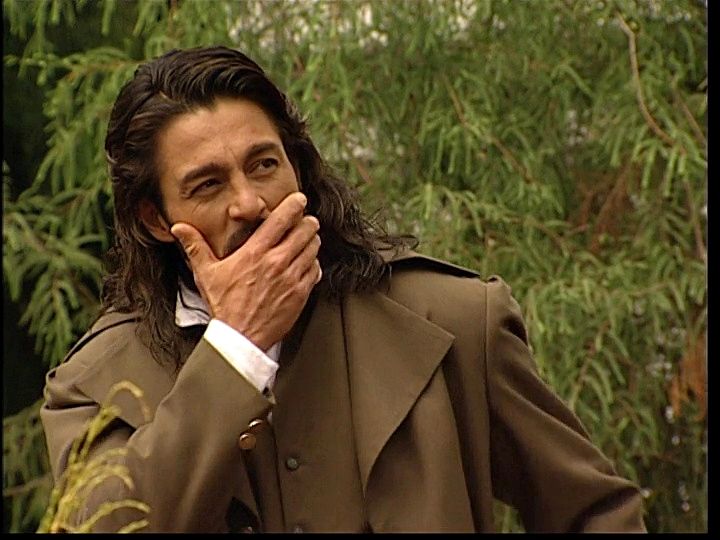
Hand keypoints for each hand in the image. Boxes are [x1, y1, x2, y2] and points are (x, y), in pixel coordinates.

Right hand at [171, 192, 321, 350]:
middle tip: (305, 221)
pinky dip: (314, 263)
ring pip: (313, 248)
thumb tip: (179, 227)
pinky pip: (316, 269)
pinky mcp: (301, 293)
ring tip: (307, 240)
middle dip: (307, 222)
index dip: (294, 205)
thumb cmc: (224, 305)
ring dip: (312, 241)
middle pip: (305, 230)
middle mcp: (276, 262)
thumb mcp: (206, 274)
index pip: (281, 219)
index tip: (299, 199)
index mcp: (255, 253)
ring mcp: (291, 278)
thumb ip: (195, 247)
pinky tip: (306, 263)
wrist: (240, 337)